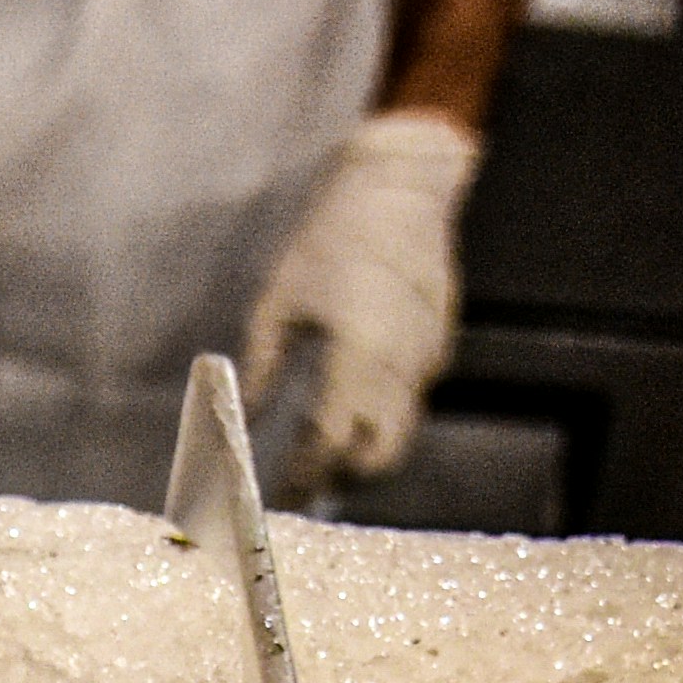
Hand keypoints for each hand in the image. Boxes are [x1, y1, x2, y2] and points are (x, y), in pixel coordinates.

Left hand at [241, 109, 480, 492]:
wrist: (402, 190)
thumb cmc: (331, 238)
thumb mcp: (280, 300)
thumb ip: (263, 365)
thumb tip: (246, 415)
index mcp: (354, 356)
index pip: (329, 443)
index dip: (304, 475)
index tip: (281, 492)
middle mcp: (398, 367)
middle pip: (376, 456)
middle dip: (341, 477)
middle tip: (304, 480)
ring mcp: (425, 360)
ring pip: (397, 431)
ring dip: (361, 449)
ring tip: (322, 448)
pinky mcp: (437, 347)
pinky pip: (409, 398)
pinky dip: (380, 412)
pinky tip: (351, 398)